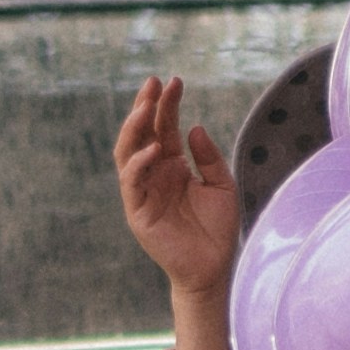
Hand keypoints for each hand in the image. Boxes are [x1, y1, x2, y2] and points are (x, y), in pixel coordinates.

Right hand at [115, 76, 241, 349]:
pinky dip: (139, 163)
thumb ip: (208, 158)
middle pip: (141, 134)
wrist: (212, 268)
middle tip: (153, 83)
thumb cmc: (217, 229)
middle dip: (144, 107)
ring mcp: (143, 191)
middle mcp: (154, 174)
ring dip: (134, 128)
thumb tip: (194, 127)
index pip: (163, 127)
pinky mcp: (138, 211)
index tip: (173, 81)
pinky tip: (155, 148)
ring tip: (146, 106)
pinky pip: (132, 182)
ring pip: (128, 153)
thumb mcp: (221, 185)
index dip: (167, 104)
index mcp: (172, 165)